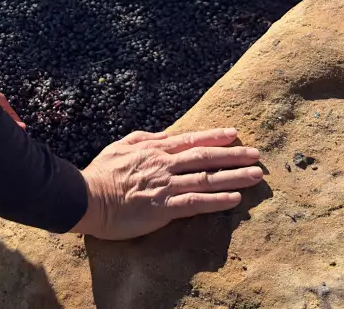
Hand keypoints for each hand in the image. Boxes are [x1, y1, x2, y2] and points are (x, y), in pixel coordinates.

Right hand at [70, 128, 262, 240]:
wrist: (86, 197)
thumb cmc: (100, 173)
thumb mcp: (120, 146)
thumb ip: (144, 138)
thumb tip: (164, 135)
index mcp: (154, 149)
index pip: (190, 140)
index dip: (214, 137)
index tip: (234, 135)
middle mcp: (164, 164)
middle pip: (205, 157)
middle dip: (233, 155)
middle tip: (256, 155)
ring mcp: (166, 185)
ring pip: (206, 178)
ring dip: (234, 177)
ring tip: (255, 176)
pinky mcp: (164, 208)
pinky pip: (196, 202)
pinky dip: (217, 200)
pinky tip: (235, 200)